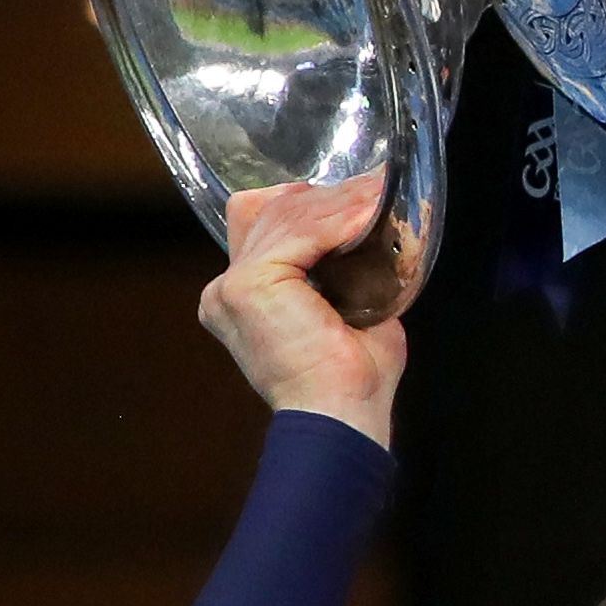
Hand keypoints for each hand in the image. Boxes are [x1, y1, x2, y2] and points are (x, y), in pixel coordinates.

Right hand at [195, 175, 406, 449]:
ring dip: (339, 205)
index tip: (357, 199)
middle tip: (375, 189)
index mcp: (239, 299)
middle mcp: (226, 289)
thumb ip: (346, 277)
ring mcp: (233, 285)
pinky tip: (368, 213)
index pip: (263, 226)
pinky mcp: (251, 284)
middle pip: (274, 214)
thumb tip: (374, 244)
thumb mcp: (350, 314)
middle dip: (329, 200)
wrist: (342, 417)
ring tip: (378, 195)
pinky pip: (301, 234)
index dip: (309, 208)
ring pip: (289, 219)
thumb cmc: (351, 382)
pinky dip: (338, 221)